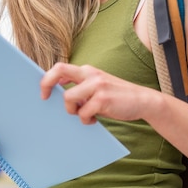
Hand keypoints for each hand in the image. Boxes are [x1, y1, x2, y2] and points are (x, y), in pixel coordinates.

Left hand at [40, 62, 154, 124]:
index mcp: (87, 71)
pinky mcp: (103, 99)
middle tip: (44, 98)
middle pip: (59, 70)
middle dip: (46, 83)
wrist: (143, 100)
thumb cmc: (116, 97)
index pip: (60, 68)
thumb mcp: (97, 86)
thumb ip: (81, 86)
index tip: (44, 93)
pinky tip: (94, 120)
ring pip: (68, 98)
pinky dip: (86, 120)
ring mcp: (97, 85)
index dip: (47, 79)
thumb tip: (59, 91)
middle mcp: (90, 74)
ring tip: (85, 115)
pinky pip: (83, 113)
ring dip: (73, 111)